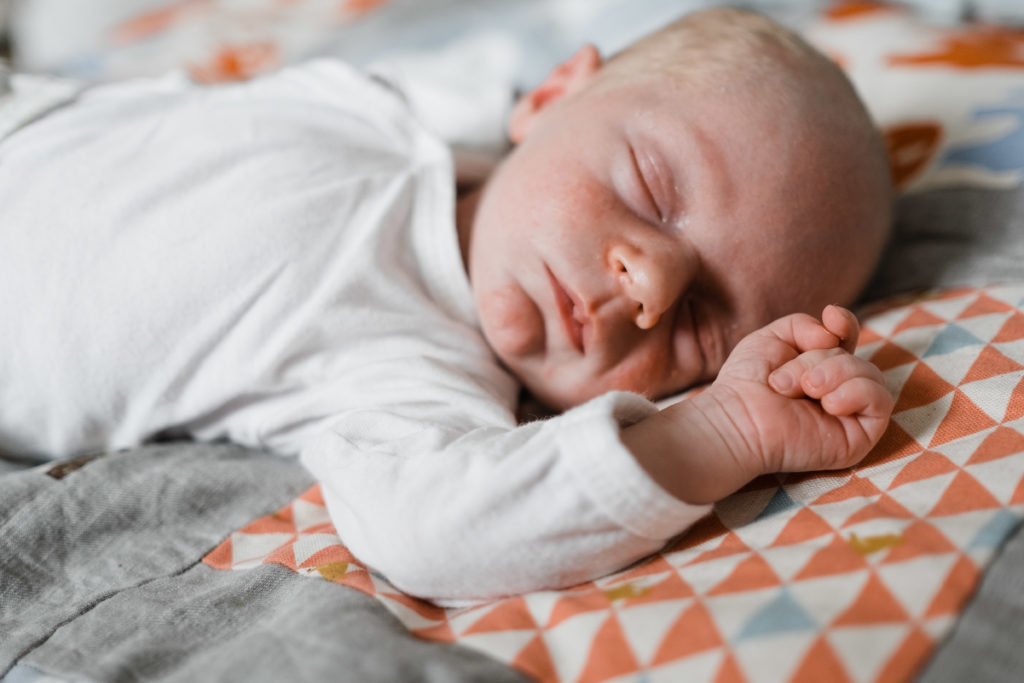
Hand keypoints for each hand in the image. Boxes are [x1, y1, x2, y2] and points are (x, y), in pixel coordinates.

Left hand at [693, 305, 892, 485]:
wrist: (739, 419)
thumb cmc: (747, 383)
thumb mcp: (770, 338)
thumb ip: (804, 325)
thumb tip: (834, 336)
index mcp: (817, 368)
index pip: (848, 339)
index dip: (846, 324)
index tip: (831, 315)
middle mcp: (836, 390)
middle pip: (851, 356)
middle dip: (817, 359)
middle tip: (783, 381)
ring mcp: (849, 414)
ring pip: (870, 374)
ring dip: (834, 374)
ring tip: (805, 390)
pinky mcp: (860, 436)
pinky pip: (881, 400)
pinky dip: (855, 393)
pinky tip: (828, 404)